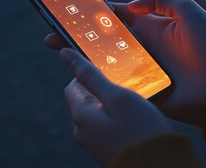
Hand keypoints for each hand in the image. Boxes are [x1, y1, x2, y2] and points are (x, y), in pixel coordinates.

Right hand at [45, 0, 205, 125]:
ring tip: (58, 53)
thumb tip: (129, 4)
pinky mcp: (143, 90)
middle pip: (102, 42)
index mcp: (148, 28)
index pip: (114, 19)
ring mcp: (139, 70)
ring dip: (82, 59)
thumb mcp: (188, 11)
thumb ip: (160, 0)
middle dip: (77, 38)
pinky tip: (79, 78)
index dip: (92, 15)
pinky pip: (117, 86)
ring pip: (105, 64)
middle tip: (52, 36)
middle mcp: (140, 48)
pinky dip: (99, 82)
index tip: (70, 12)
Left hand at [60, 48, 171, 165]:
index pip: (73, 85)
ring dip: (113, 105)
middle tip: (128, 87)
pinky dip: (119, 120)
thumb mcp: (118, 96)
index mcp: (81, 114)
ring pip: (99, 114)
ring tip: (135, 104)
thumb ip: (91, 75)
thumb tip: (65, 54)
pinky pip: (108, 128)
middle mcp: (82, 131)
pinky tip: (136, 120)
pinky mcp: (107, 151)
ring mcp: (95, 143)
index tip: (111, 71)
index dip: (90, 75)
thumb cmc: (140, 131)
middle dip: (105, 90)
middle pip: (87, 100)